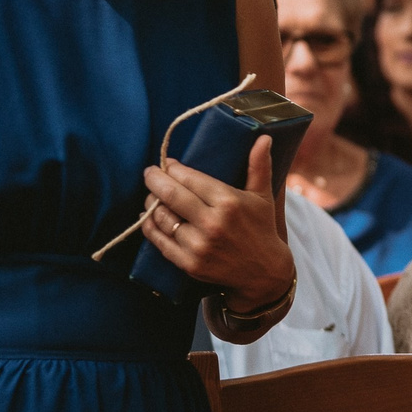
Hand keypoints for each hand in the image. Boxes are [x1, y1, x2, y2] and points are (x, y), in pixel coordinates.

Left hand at [141, 134, 293, 313]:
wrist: (264, 273)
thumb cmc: (261, 229)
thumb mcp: (263, 196)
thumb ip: (259, 166)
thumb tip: (263, 138)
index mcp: (229, 202)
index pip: (189, 178)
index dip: (173, 168)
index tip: (167, 163)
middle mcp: (212, 223)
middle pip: (170, 195)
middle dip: (155, 179)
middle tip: (150, 172)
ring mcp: (199, 245)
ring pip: (161, 217)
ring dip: (151, 202)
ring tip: (152, 195)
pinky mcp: (189, 263)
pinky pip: (159, 240)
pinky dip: (149, 226)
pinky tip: (147, 216)